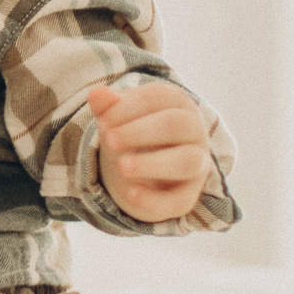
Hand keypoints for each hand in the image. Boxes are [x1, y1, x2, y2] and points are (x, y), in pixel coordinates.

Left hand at [89, 80, 209, 222]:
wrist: (144, 171)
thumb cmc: (132, 133)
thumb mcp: (117, 118)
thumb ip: (107, 106)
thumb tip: (96, 93)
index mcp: (177, 103)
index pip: (159, 97)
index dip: (129, 107)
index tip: (102, 120)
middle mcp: (195, 131)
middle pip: (177, 125)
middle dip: (140, 131)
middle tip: (109, 140)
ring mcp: (197, 164)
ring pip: (187, 162)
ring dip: (152, 164)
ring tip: (121, 166)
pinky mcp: (188, 195)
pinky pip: (179, 200)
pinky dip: (154, 199)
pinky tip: (130, 193)